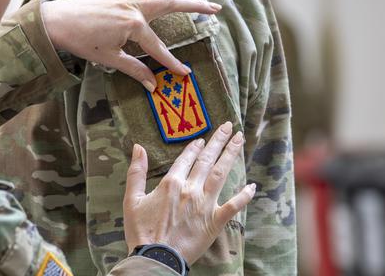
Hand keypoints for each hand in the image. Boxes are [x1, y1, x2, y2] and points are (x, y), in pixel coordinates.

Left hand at [40, 0, 221, 90]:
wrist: (55, 23)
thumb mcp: (109, 59)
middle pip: (171, 3)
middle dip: (196, 6)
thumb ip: (134, 69)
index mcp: (133, 26)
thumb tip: (152, 85)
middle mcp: (133, 6)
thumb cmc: (81, 42)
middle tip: (215, 9)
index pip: (159, 47)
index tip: (185, 73)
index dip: (172, 63)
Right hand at [123, 122, 254, 264]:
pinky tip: (252, 186)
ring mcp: (204, 205)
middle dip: (218, 141)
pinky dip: (244, 196)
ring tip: (239, 140)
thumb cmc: (141, 231)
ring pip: (220, 174)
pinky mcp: (214, 221)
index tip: (203, 138)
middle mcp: (190, 189)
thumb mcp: (132, 199)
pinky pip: (233, 206)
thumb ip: (136, 171)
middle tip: (228, 126)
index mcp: (171, 183)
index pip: (186, 158)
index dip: (195, 146)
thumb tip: (138, 147)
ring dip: (231, 155)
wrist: (155, 258)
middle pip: (206, 160)